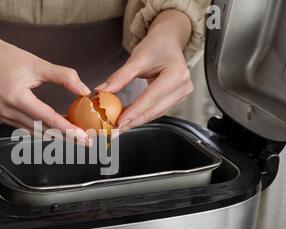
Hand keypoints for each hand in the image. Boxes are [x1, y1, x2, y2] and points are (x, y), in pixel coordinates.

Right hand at [0, 14, 90, 143]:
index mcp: (17, 97)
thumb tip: (84, 91)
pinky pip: (27, 128)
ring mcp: (4, 116)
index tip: (83, 137)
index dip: (67, 129)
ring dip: (55, 135)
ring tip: (75, 137)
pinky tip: (57, 130)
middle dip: (65, 137)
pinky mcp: (4, 117)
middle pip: (42, 130)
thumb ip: (64, 76)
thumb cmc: (9, 58)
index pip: (47, 118)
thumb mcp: (39, 64)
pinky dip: (43, 130)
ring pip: (35, 132)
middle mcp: (9, 111)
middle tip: (85, 142)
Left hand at [95, 9, 193, 131]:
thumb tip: (102, 92)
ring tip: (117, 127)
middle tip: (114, 129)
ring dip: (136, 121)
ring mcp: (181, 95)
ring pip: (155, 114)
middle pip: (154, 110)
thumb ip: (120, 77)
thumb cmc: (156, 46)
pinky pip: (156, 111)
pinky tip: (128, 120)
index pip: (151, 97)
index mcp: (177, 74)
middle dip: (133, 121)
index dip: (134, 111)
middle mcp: (183, 87)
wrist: (169, 41)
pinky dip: (141, 116)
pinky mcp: (175, 100)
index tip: (118, 122)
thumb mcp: (137, 58)